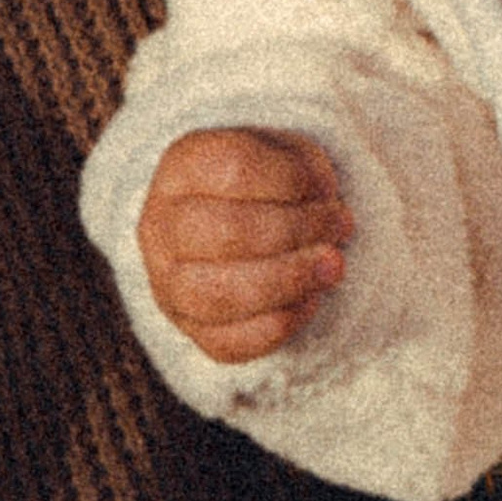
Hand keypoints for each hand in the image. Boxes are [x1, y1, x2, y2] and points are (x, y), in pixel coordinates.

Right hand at [137, 129, 351, 362]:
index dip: (293, 181)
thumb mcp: (286, 156)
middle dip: (297, 232)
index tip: (329, 191)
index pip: (235, 169)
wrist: (234, 226)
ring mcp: (167, 283)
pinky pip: (230, 343)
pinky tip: (310, 300)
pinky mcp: (189, 330)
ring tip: (332, 267)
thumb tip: (327, 213)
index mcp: (183, 165)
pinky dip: (280, 324)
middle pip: (227, 231)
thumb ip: (307, 174)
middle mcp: (161, 224)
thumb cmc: (268, 186)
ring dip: (290, 281)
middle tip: (340, 229)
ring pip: (221, 295)